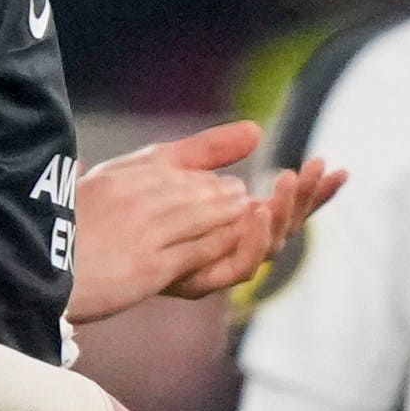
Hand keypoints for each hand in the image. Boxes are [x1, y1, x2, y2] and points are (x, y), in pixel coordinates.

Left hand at [65, 122, 343, 321]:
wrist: (70, 243)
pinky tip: (259, 207)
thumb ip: (211, 151)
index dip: (313, 193)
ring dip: (285, 214)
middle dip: (307, 200)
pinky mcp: (196, 280)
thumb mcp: (165, 165)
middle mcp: (226, 251)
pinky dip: (253, 239)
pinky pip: (237, 267)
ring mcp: (212, 268)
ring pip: (268, 249)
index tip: (339, 169)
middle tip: (320, 168)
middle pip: (284, 231)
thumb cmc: (114, 207)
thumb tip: (256, 130)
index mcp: (228, 228)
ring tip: (289, 182)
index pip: (283, 209)